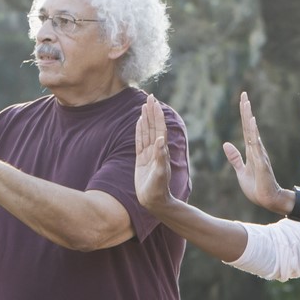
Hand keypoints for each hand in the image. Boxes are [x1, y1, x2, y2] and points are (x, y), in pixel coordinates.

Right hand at [134, 95, 176, 212]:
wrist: (154, 201)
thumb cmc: (158, 190)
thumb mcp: (159, 174)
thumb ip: (160, 157)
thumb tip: (160, 140)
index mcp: (161, 151)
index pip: (159, 129)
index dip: (157, 115)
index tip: (155, 102)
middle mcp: (155, 150)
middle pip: (153, 127)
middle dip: (152, 112)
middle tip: (150, 97)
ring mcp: (148, 154)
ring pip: (146, 132)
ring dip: (145, 119)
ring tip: (144, 106)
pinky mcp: (141, 160)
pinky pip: (139, 141)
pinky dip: (139, 130)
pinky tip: (138, 122)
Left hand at [221, 92, 287, 213]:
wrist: (268, 200)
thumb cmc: (257, 187)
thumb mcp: (241, 171)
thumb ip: (235, 158)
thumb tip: (226, 144)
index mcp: (251, 151)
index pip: (247, 129)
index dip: (244, 115)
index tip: (243, 100)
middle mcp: (257, 149)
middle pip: (250, 126)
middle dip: (246, 110)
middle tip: (244, 94)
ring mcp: (260, 155)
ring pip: (253, 132)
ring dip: (249, 118)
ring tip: (246, 104)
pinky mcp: (262, 163)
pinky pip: (257, 146)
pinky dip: (254, 134)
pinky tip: (252, 123)